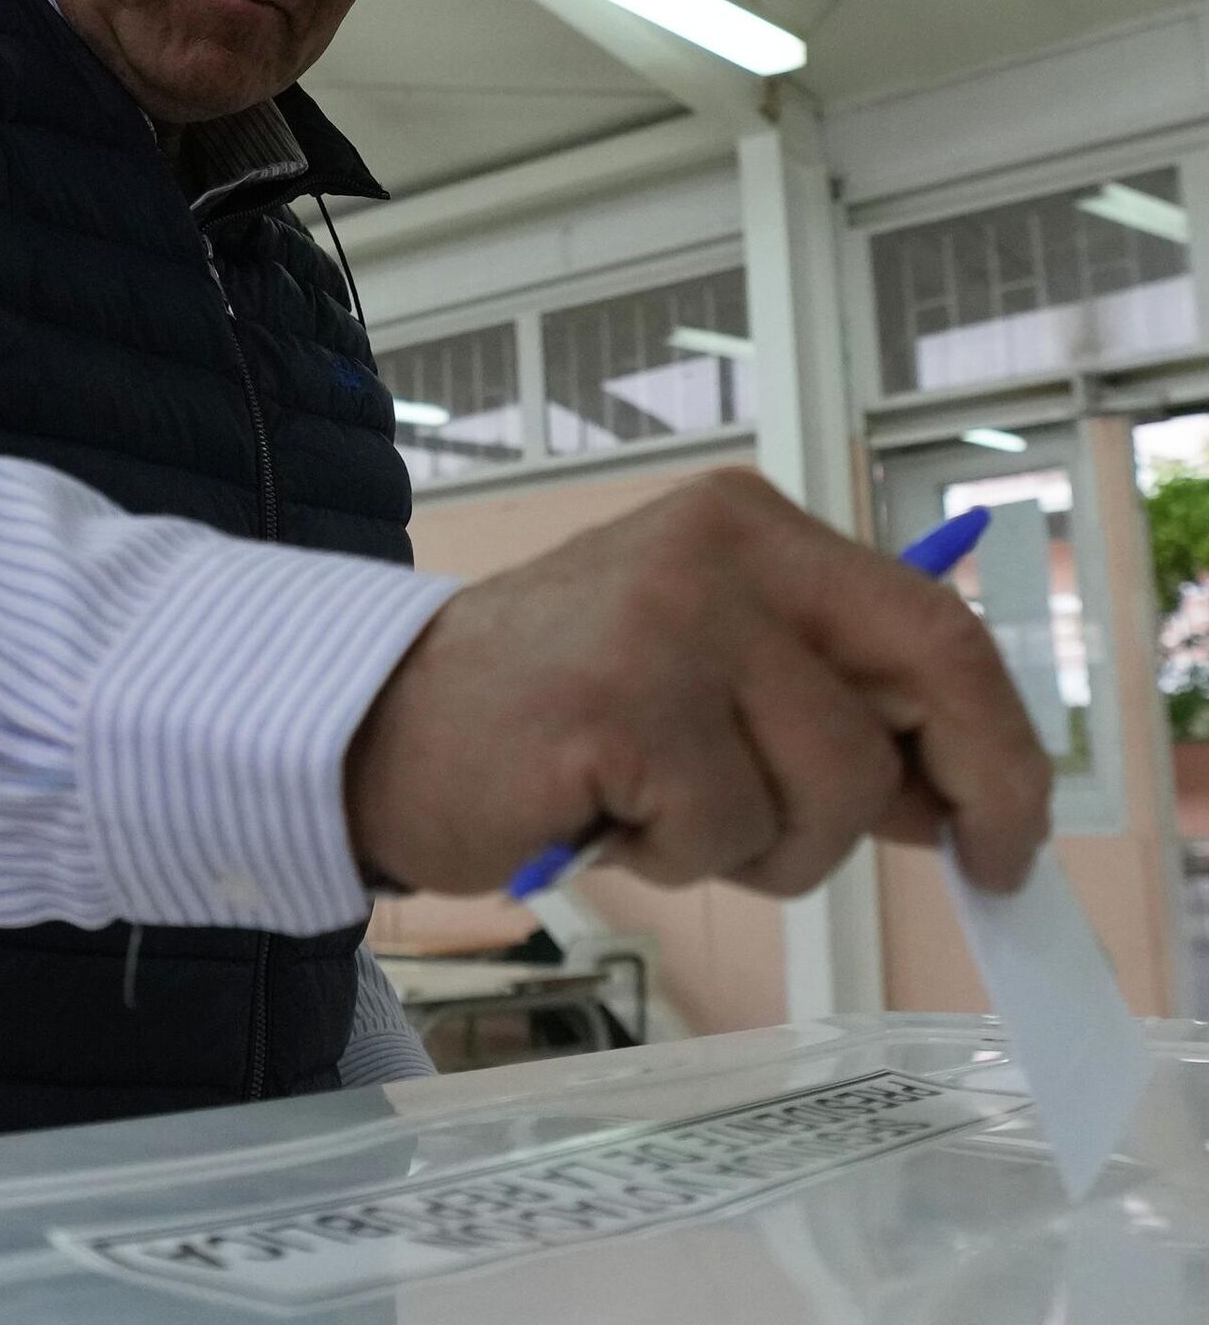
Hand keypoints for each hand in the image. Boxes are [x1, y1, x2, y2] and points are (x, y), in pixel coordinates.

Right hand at [345, 467, 1050, 901]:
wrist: (379, 722)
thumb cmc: (549, 711)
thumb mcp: (706, 677)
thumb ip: (823, 705)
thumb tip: (953, 789)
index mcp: (750, 525)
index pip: (931, 621)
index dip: (997, 737)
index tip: (1009, 826)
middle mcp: (719, 548)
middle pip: (915, 686)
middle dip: (931, 796)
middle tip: (952, 862)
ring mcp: (668, 620)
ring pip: (825, 787)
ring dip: (762, 844)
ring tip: (665, 813)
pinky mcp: (619, 704)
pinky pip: (723, 831)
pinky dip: (674, 857)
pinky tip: (605, 814)